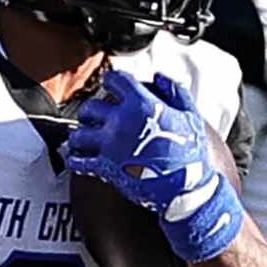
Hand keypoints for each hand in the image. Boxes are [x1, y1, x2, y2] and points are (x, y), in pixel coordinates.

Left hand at [66, 71, 242, 262]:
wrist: (185, 189)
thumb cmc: (189, 153)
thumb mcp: (191, 116)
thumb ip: (175, 91)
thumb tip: (159, 77)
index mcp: (141, 104)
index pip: (114, 79)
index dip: (111, 80)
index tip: (111, 86)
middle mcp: (121, 122)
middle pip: (90, 107)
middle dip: (91, 111)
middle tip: (95, 117)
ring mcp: (110, 145)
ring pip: (78, 134)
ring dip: (80, 136)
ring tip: (85, 139)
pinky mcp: (105, 168)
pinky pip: (78, 161)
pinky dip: (75, 160)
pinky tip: (79, 159)